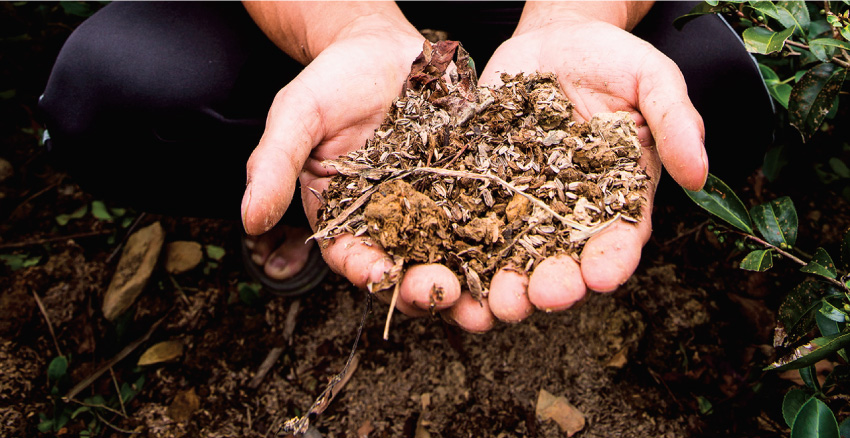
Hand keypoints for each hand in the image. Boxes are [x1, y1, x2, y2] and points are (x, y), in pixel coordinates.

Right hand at [241, 7, 466, 316]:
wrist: (386, 46)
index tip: (378, 273)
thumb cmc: (334, 78)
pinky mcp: (462, 187)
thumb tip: (247, 219)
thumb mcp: (297, 115)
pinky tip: (506, 242)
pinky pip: (478, 217)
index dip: (361, 270)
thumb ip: (272, 164)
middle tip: (439, 289)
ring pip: (443, 251)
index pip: (347, 255)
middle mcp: (384, 217)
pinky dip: (490, 236)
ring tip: (476, 284)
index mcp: (339, 211)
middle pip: (401, 265)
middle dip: (418, 285)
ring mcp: (427, 204)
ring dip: (460, 272)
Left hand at [441, 6, 708, 327]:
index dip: (612, 263)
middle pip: (562, 261)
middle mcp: (569, 211)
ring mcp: (523, 201)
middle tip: (539, 297)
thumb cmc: (612, 59)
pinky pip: (469, 220)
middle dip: (552, 286)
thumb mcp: (652, 80)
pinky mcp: (483, 185)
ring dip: (502, 283)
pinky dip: (458, 248)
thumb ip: (675, 123)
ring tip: (491, 302)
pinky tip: (447, 266)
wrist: (554, 36)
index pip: (620, 241)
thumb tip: (700, 174)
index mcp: (617, 197)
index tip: (601, 277)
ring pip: (512, 254)